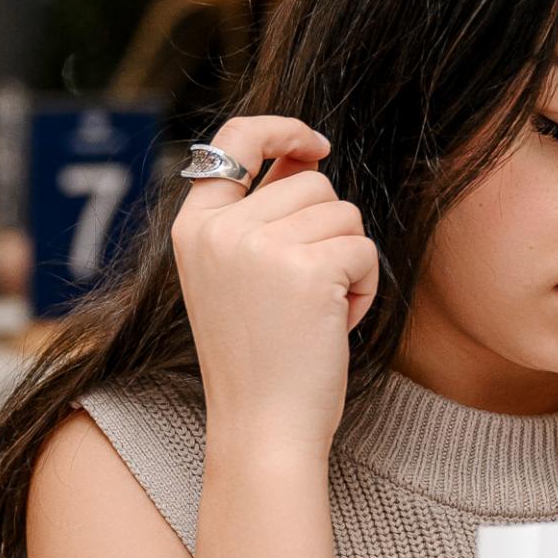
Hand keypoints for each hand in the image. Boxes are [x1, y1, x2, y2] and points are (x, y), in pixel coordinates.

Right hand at [171, 116, 376, 460]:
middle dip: (329, 232)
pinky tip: (336, 326)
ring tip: (318, 313)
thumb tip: (310, 152)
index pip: (235, 139)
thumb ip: (261, 216)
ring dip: (348, 262)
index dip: (282, 128)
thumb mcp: (238, 278)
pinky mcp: (306, 268)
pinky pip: (363, 249)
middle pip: (311, 182)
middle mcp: (220, 229)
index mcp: (193, 227)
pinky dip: (364, 288)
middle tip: (308, 295)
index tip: (315, 143)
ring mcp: (259, 246)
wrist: (262, 429)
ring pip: (343, 213)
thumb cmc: (259, 362)